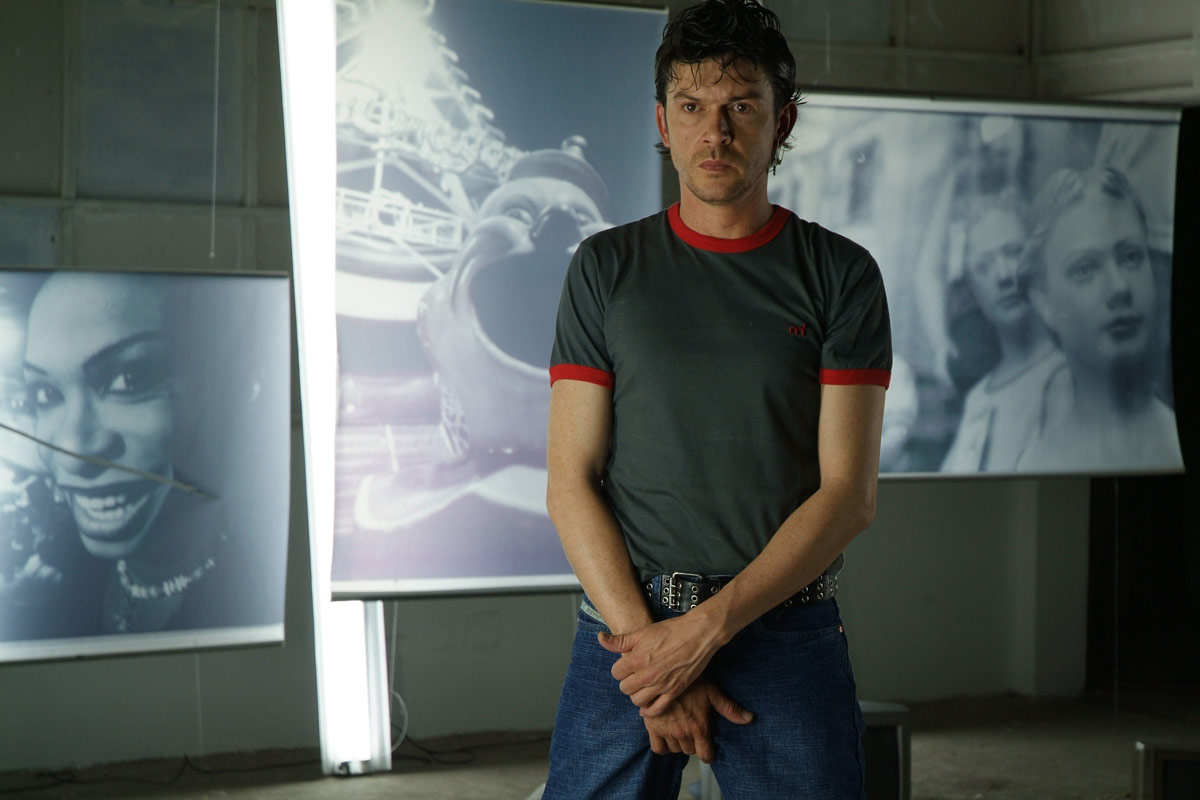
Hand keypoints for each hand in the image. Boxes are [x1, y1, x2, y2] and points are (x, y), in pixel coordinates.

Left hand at [599, 612, 724, 716]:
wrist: (698, 634)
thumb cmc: (671, 630)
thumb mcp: (642, 632)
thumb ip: (620, 640)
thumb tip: (600, 638)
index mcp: (637, 659)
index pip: (616, 673)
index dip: (620, 669)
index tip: (626, 666)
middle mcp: (647, 674)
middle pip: (625, 688)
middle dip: (627, 682)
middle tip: (634, 676)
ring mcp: (661, 685)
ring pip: (637, 700)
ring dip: (636, 694)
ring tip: (641, 687)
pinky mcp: (674, 691)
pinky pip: (656, 709)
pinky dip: (648, 711)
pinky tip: (646, 706)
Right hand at [643, 677, 752, 763]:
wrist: (663, 672)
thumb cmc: (689, 680)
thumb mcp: (711, 691)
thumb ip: (729, 708)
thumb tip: (749, 718)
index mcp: (699, 727)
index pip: (705, 755)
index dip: (708, 754)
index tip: (708, 749)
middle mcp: (683, 733)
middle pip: (690, 751)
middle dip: (694, 744)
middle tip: (694, 731)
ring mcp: (667, 732)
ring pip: (676, 750)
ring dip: (680, 743)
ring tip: (681, 730)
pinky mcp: (652, 728)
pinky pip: (659, 748)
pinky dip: (664, 746)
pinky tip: (667, 735)